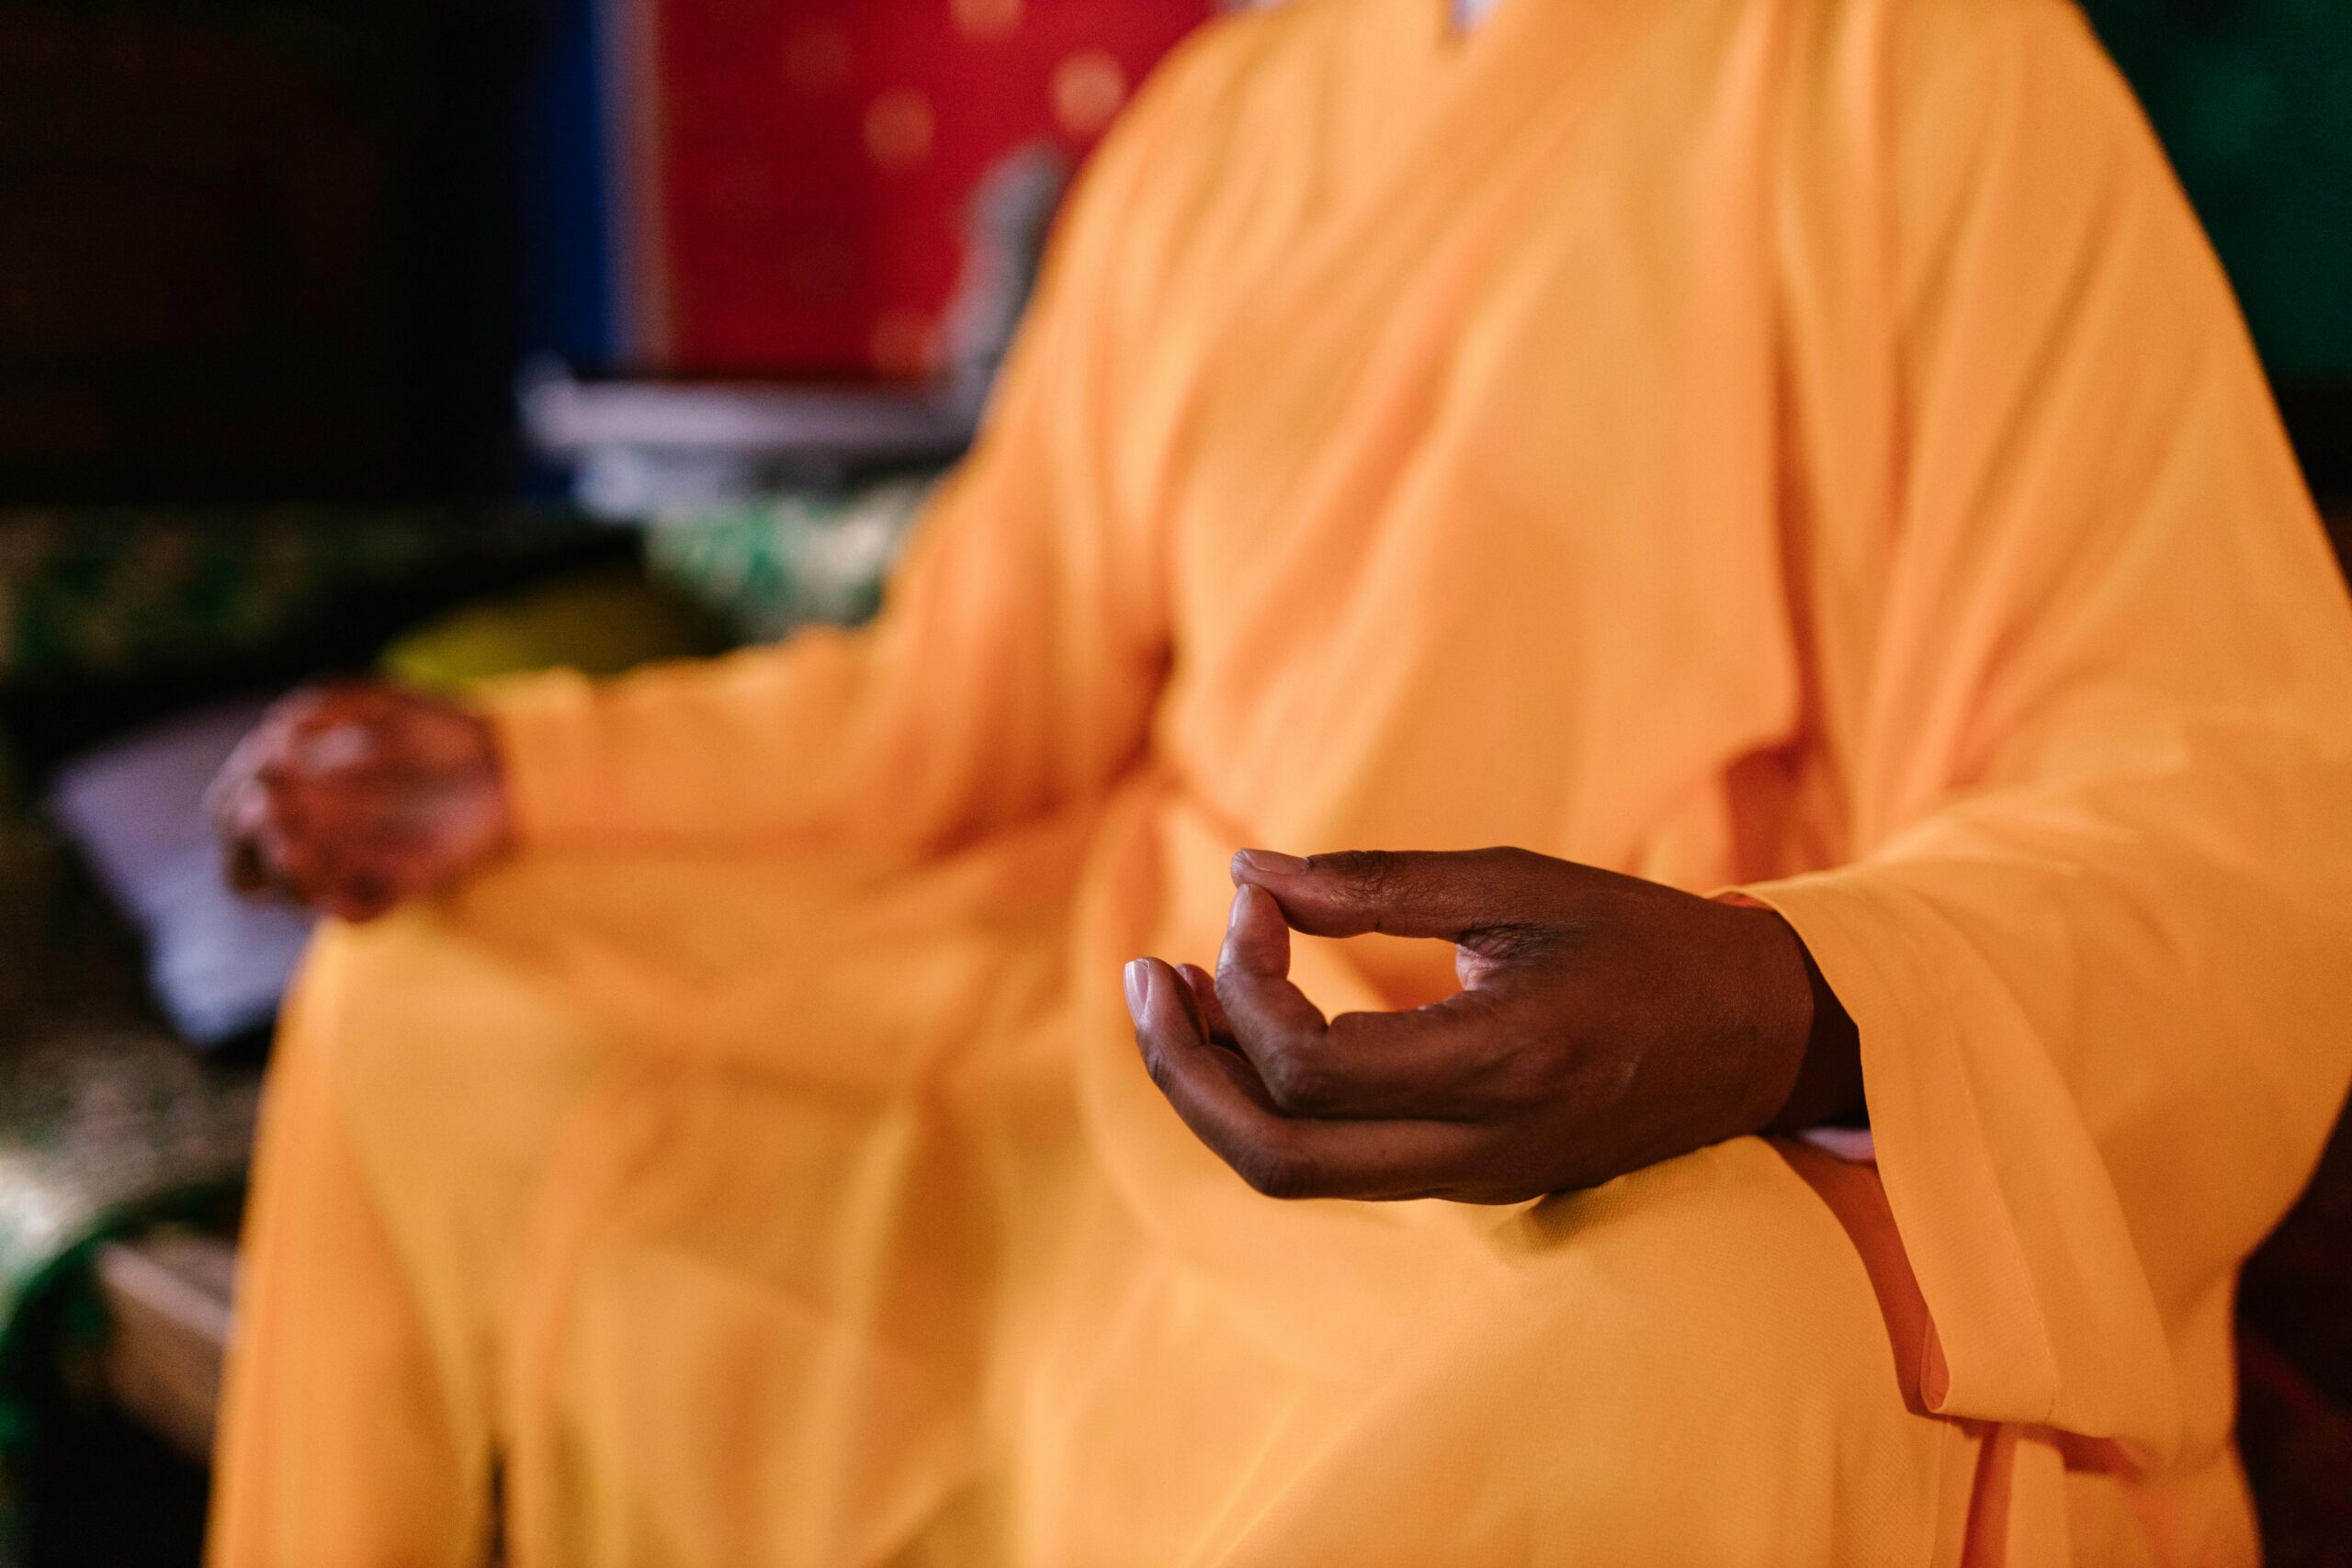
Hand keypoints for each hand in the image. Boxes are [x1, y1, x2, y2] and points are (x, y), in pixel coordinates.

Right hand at [208, 683, 513, 921]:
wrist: (506, 757)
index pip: (231, 817)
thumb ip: (322, 706)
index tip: (253, 774)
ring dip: (279, 869)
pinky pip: (350, 915)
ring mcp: (356, 867)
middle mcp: (319, 839)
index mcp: (300, 798)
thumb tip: (272, 732)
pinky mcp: (399, 887)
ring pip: (291, 894)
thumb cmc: (435, 727)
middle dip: (243, 841)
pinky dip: (329, 896)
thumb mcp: (372, 701)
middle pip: (247, 865)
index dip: (227, 803)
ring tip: (289, 836)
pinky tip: (328, 859)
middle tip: (265, 805)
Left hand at [1123, 847, 1859, 1202]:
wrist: (1759, 1038)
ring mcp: (1472, 1183)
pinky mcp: (1466, 1185)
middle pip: (1275, 1157)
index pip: (1312, 1067)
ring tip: (1174, 994)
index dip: (1248, 980)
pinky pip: (1332, 1164)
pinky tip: (1245, 1023)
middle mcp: (1480, 1150)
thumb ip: (1378, 884)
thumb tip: (1243, 872)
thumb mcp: (1521, 883)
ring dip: (1212, 1090)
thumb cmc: (1644, 939)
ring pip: (1292, 1175)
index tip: (1255, 901)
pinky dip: (1265, 1101)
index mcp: (1503, 1064)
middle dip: (1182, 1068)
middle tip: (1146, 974)